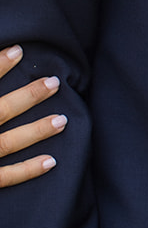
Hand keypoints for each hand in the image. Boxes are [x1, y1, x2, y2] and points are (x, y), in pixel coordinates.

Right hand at [0, 46, 63, 186]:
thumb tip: (0, 53)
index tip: (18, 49)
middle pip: (0, 111)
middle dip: (28, 97)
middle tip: (54, 82)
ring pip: (7, 144)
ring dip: (36, 132)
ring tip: (62, 120)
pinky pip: (3, 177)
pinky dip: (27, 171)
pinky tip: (51, 161)